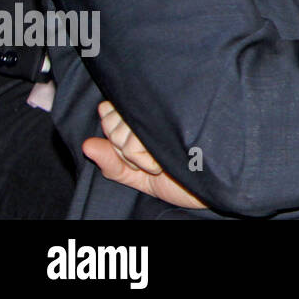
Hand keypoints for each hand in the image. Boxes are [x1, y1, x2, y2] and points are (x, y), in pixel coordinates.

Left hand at [82, 101, 206, 209]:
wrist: (212, 186)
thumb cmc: (180, 179)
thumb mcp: (139, 177)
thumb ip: (113, 164)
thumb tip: (87, 145)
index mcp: (146, 117)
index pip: (109, 112)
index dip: (112, 130)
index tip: (130, 148)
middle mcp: (153, 112)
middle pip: (113, 124)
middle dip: (123, 149)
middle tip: (148, 158)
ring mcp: (163, 116)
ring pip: (122, 136)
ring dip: (136, 157)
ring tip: (159, 158)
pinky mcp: (172, 122)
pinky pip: (134, 143)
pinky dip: (145, 161)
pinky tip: (165, 158)